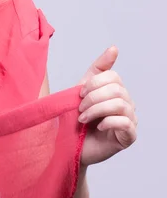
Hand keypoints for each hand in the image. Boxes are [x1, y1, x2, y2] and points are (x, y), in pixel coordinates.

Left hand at [78, 46, 137, 166]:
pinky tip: (97, 127)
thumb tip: (114, 48)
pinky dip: (108, 122)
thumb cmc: (74, 122)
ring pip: (120, 104)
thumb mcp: (82, 93)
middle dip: (93, 98)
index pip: (113, 77)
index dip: (94, 83)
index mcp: (116, 92)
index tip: (79, 94)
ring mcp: (130, 121)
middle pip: (117, 90)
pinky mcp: (128, 137)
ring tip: (82, 119)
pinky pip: (126, 123)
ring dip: (96, 110)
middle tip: (79, 110)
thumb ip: (96, 71)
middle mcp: (127, 104)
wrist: (68, 149)